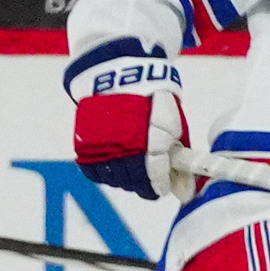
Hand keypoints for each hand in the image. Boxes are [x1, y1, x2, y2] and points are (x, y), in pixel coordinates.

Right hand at [68, 44, 192, 200]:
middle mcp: (122, 147)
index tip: (165, 186)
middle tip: (151, 177)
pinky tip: (117, 163)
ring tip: (135, 166)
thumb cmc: (153, 101)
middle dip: (146, 183)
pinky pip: (94, 172)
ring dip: (127, 179)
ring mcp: (101, 147)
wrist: (119, 76)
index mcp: (150, 141)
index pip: (154, 178)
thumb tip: (185, 193)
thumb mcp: (175, 127)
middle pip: (134, 183)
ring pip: (115, 179)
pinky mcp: (84, 145)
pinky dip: (107, 172)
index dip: (161, 185)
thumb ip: (180, 160)